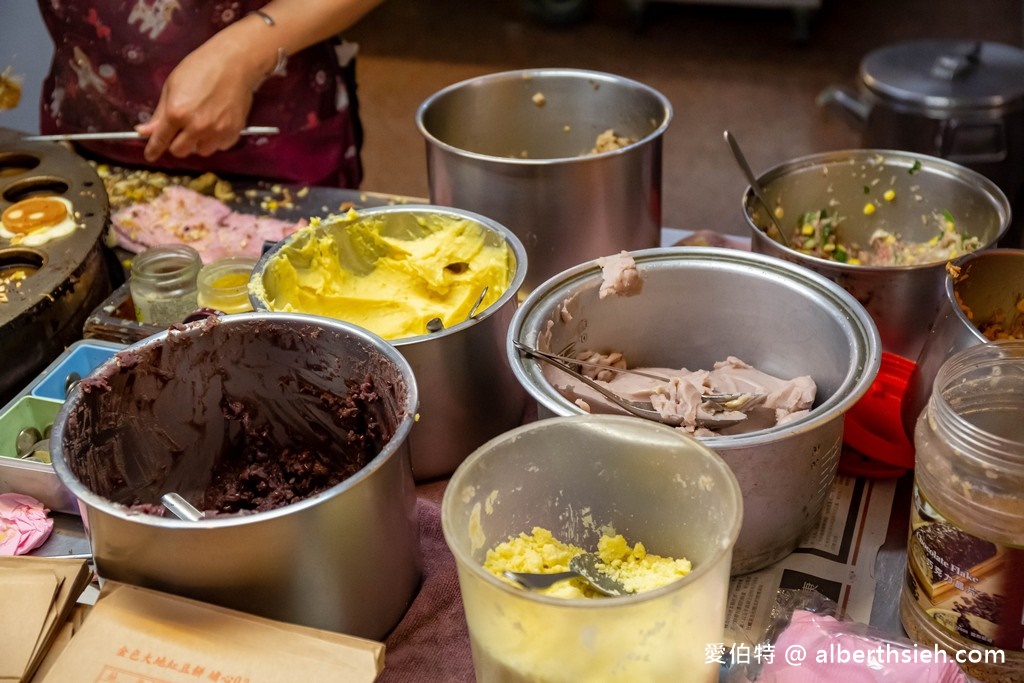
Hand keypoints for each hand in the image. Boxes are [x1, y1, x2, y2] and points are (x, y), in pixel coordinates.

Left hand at [135, 39, 262, 161]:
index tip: (150, 155)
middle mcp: (196, 127)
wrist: (235, 63)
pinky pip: (220, 146)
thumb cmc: (201, 67)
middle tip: (181, 131)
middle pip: (180, 151)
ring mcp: (217, 131)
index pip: (161, 140)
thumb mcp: (172, 85)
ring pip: (201, 151)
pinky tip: (216, 124)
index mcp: (176, 113)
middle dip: (177, 143)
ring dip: (198, 142)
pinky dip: (215, 140)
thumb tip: (145, 131)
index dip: (153, 149)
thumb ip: (160, 113)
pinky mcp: (233, 132)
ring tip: (201, 126)